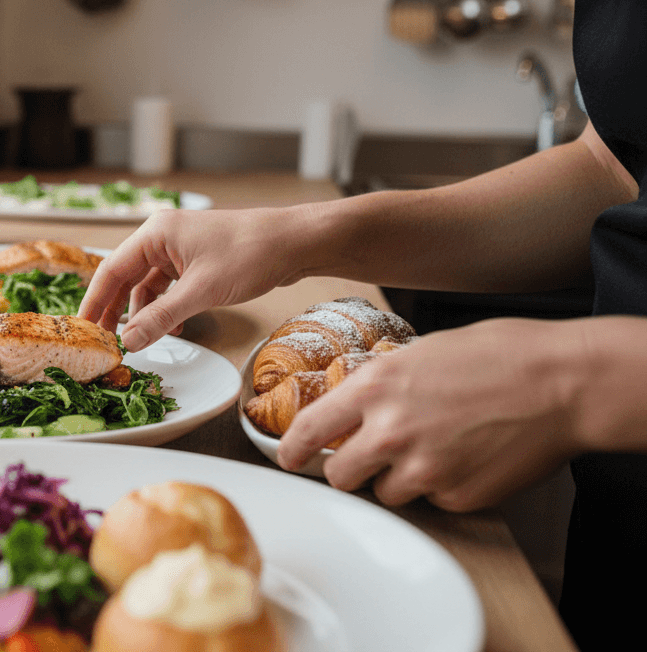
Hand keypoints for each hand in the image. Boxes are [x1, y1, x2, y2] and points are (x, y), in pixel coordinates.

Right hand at [80, 207, 310, 350]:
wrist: (295, 242)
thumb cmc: (250, 253)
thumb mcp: (201, 292)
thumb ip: (162, 317)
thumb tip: (129, 342)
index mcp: (155, 233)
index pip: (110, 270)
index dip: (94, 301)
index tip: (82, 328)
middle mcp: (162, 237)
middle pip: (125, 278)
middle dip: (115, 310)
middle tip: (103, 341)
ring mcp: (179, 248)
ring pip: (147, 285)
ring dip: (143, 313)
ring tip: (139, 341)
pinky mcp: (196, 261)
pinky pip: (168, 288)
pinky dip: (166, 309)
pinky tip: (172, 329)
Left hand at [277, 318, 583, 511]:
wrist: (562, 382)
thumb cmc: (500, 355)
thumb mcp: (420, 352)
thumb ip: (381, 382)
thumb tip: (356, 402)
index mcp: (375, 387)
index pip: (310, 429)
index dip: (292, 450)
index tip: (288, 459)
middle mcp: (390, 431)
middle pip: (341, 475)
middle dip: (350, 469)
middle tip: (369, 457)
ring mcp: (424, 468)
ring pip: (388, 491)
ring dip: (401, 477)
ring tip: (439, 446)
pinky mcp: (457, 495)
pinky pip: (434, 499)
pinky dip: (444, 485)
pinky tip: (469, 456)